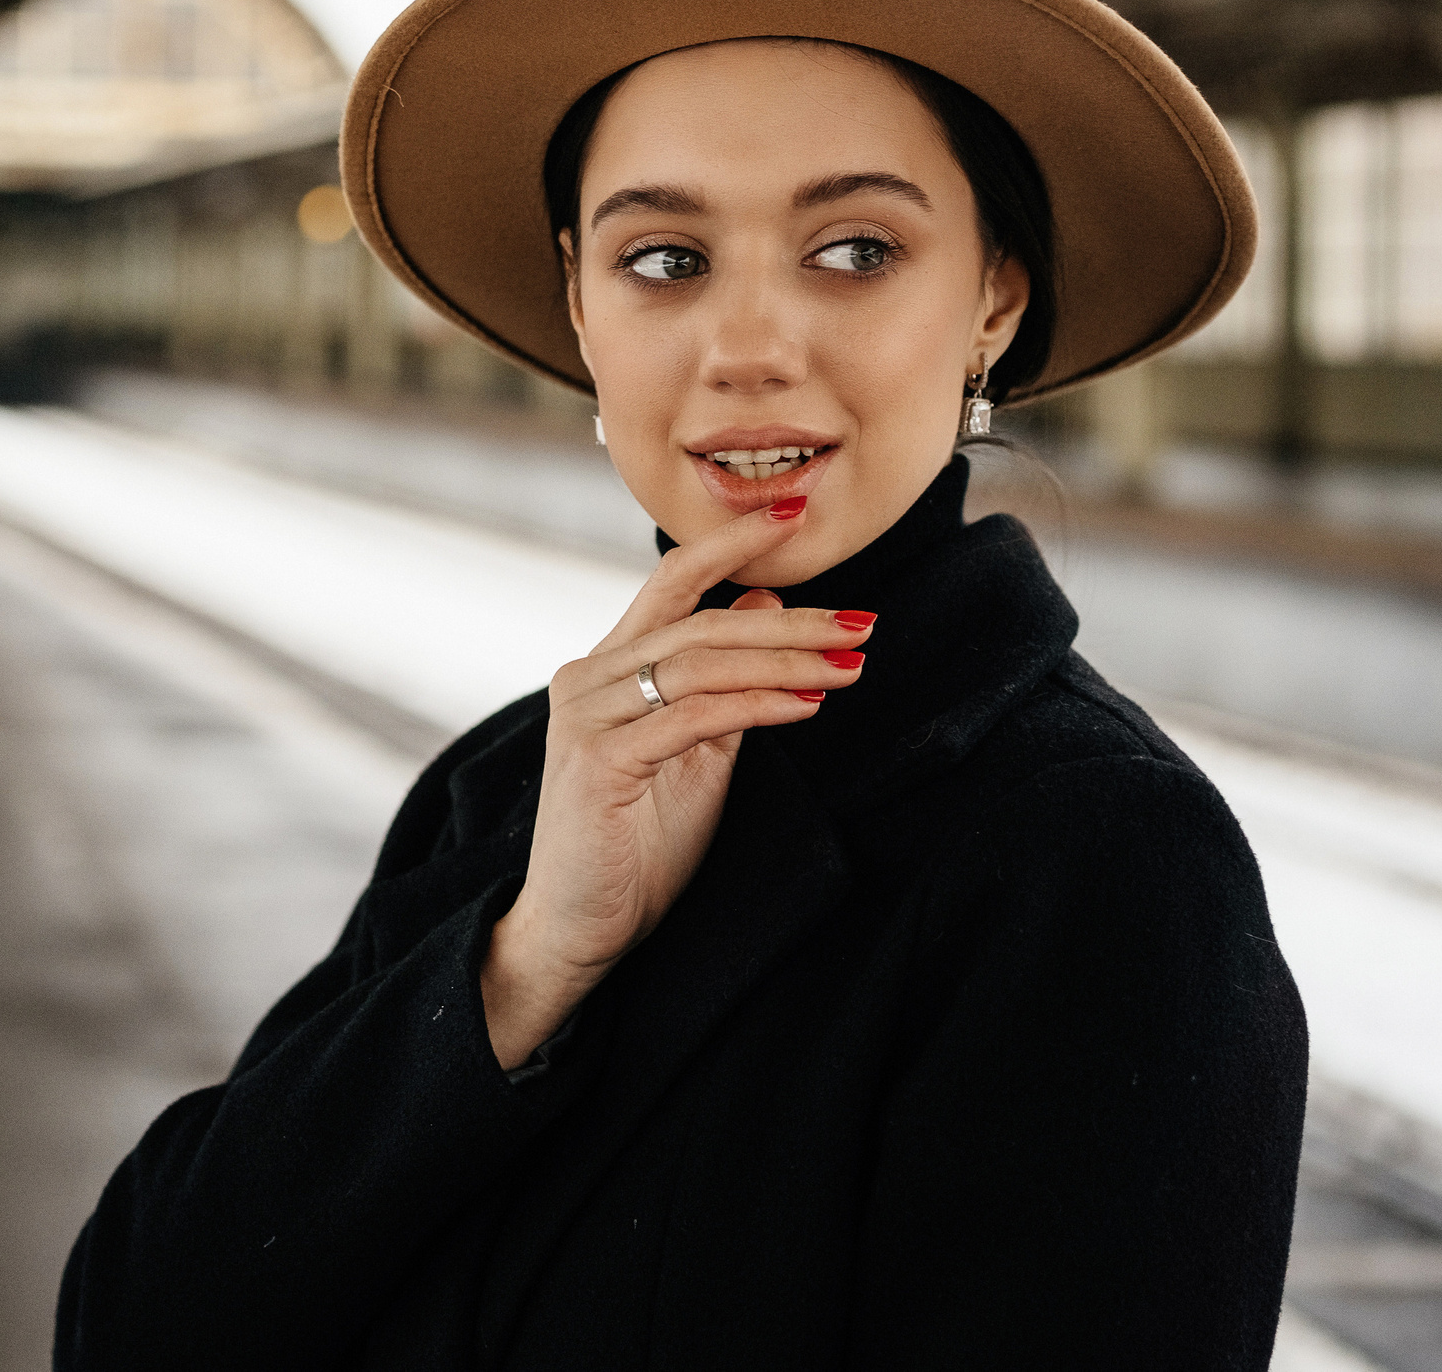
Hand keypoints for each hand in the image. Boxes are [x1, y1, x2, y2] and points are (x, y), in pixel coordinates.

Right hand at [480, 500, 875, 1068]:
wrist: (579, 928)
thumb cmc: (636, 846)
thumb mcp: (696, 752)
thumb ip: (724, 683)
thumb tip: (767, 603)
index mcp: (606, 667)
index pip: (671, 580)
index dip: (732, 541)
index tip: (794, 512)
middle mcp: (586, 678)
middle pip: (698, 619)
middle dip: (791, 620)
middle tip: (862, 623)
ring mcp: (586, 718)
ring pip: (698, 662)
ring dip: (787, 661)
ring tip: (851, 666)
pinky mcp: (598, 762)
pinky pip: (692, 717)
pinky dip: (757, 706)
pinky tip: (807, 705)